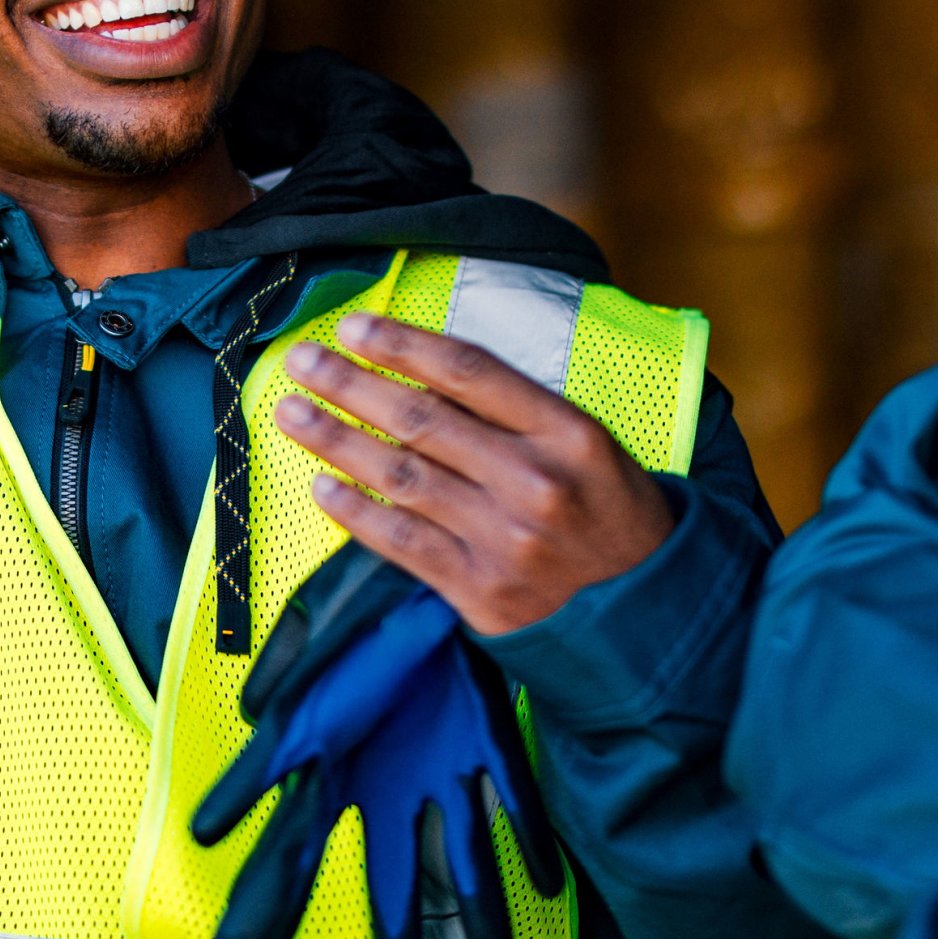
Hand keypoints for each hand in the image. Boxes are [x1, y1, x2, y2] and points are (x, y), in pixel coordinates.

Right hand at [191, 545, 564, 938]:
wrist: (425, 551)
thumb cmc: (356, 602)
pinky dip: (533, 841)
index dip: (270, 908)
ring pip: (466, 858)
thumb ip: (270, 719)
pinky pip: (517, 799)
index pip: (293, 851)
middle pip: (392, 877)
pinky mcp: (490, 734)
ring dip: (483, 914)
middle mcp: (390, 778)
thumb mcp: (303, 650)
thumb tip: (218, 797)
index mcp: (334, 765)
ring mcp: (442, 762)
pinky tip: (551, 884)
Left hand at [273, 313, 676, 633]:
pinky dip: (355, 512)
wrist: (646, 612)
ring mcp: (504, 540)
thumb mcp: (585, 444)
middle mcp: (535, 483)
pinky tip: (321, 485)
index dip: (402, 344)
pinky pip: (401, 543)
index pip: (468, 372)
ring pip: (400, 477)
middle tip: (301, 360)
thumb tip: (417, 374)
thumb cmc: (608, 512)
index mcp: (567, 433)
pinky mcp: (480, 591)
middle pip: (422, 419)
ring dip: (336, 440)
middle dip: (350, 384)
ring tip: (291, 412)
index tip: (353, 326)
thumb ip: (514, 411)